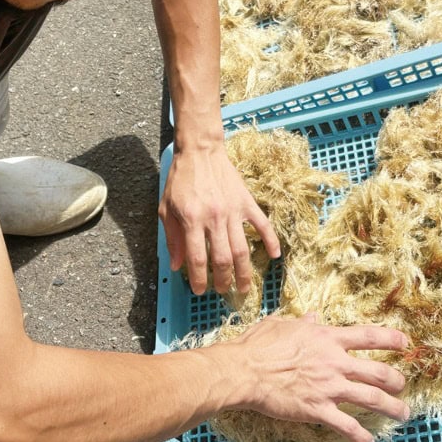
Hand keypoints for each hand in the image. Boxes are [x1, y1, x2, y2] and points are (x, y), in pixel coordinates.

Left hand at [159, 142, 280, 295]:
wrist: (200, 151)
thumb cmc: (181, 179)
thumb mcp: (167, 208)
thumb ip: (173, 238)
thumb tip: (177, 265)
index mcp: (192, 220)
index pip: (197, 259)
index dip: (199, 279)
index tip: (200, 290)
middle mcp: (214, 218)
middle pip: (222, 259)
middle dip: (223, 280)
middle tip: (222, 290)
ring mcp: (233, 210)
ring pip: (242, 249)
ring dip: (244, 272)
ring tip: (244, 287)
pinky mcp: (246, 202)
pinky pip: (263, 225)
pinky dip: (271, 241)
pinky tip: (274, 256)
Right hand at [227, 313, 410, 441]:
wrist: (246, 371)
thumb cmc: (259, 345)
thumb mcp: (282, 325)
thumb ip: (303, 323)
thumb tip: (314, 316)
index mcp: (328, 338)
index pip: (369, 337)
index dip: (391, 339)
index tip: (405, 343)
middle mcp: (335, 362)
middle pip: (378, 371)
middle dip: (396, 380)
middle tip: (402, 385)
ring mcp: (329, 387)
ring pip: (372, 399)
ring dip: (392, 407)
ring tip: (403, 414)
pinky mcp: (318, 409)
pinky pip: (347, 425)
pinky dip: (360, 436)